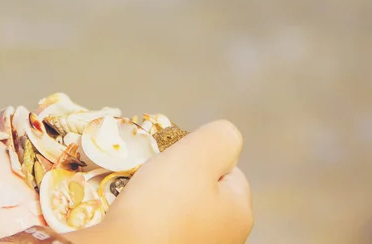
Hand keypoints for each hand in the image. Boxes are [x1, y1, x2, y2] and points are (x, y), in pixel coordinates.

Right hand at [66, 120, 252, 243]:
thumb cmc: (163, 207)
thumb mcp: (198, 155)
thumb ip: (220, 137)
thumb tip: (224, 140)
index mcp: (240, 214)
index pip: (229, 169)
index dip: (201, 156)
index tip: (175, 159)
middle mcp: (224, 238)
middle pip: (201, 191)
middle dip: (178, 178)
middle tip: (154, 175)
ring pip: (177, 210)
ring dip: (159, 201)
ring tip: (137, 197)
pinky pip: (157, 228)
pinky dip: (145, 221)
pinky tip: (130, 217)